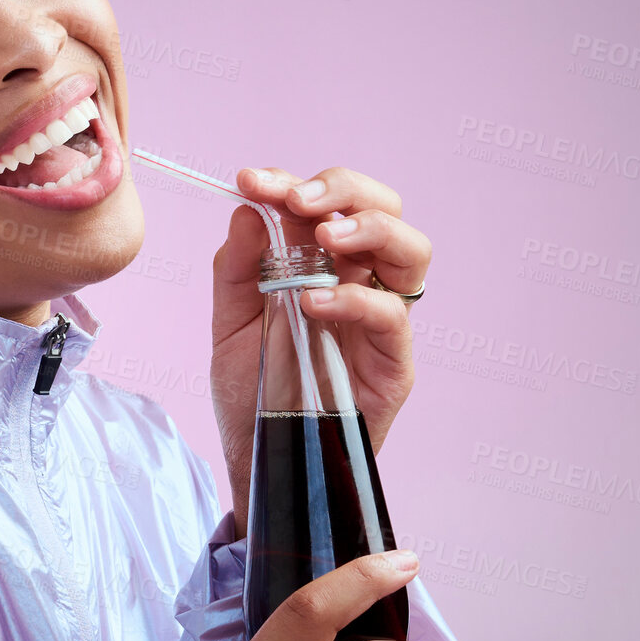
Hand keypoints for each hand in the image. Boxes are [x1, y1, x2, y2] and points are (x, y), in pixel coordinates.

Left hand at [210, 166, 431, 533]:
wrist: (259, 460)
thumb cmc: (251, 393)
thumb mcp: (229, 324)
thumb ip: (237, 269)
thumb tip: (248, 208)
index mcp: (321, 262)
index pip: (324, 204)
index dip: (291, 183)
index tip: (250, 180)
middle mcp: (360, 281)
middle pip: (383, 207)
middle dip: (343, 190)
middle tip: (298, 200)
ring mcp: (382, 320)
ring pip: (411, 249)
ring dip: (370, 228)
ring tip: (326, 236)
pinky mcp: (394, 362)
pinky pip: (394, 316)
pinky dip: (356, 299)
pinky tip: (314, 302)